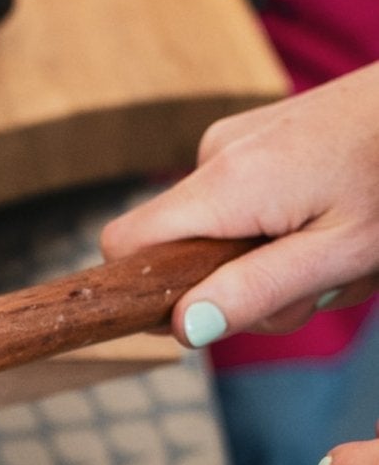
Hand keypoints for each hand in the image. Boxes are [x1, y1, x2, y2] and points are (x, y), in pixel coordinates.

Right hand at [101, 66, 378, 343]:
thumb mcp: (337, 254)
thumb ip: (256, 291)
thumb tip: (181, 328)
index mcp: (225, 184)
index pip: (125, 245)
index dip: (146, 289)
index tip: (206, 315)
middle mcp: (216, 153)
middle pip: (183, 249)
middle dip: (243, 285)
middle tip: (316, 284)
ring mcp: (237, 139)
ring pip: (220, 230)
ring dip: (274, 259)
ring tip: (340, 248)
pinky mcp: (260, 136)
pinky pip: (245, 201)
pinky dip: (284, 225)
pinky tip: (334, 218)